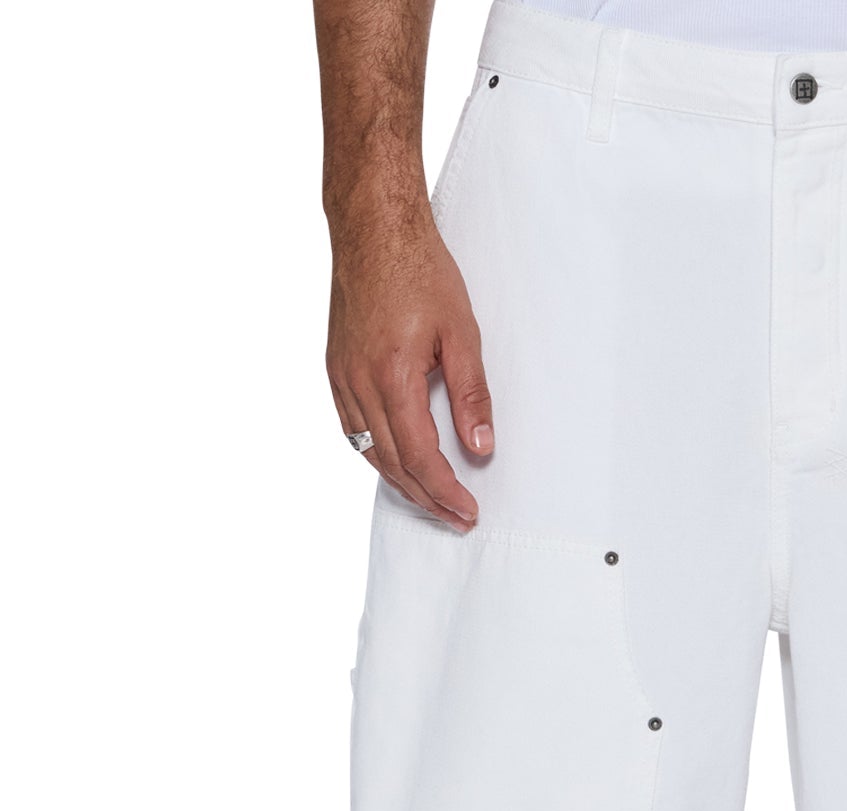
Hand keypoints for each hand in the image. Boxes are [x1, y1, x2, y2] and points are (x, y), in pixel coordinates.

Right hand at [326, 209, 492, 529]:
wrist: (373, 227)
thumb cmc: (418, 270)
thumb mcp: (462, 333)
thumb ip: (472, 395)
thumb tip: (481, 447)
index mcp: (392, 376)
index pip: (420, 456)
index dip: (445, 491)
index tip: (468, 510)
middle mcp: (359, 382)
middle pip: (392, 463)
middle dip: (427, 497)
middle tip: (457, 517)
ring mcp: (342, 376)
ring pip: (368, 451)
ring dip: (401, 482)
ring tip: (432, 500)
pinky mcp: (335, 367)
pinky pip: (353, 428)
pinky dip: (376, 454)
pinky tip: (397, 462)